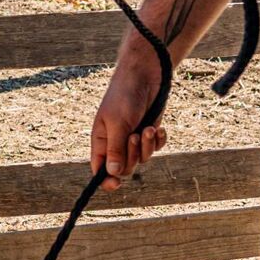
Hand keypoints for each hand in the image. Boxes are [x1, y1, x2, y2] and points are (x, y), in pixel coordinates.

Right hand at [89, 37, 170, 179]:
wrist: (145, 75)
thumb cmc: (124, 95)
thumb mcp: (118, 122)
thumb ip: (115, 149)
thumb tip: (112, 173)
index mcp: (101, 141)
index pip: (100, 169)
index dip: (106, 180)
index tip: (116, 184)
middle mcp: (116, 143)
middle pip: (125, 167)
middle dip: (133, 154)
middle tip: (135, 135)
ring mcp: (134, 138)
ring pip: (143, 158)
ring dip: (147, 145)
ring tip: (148, 128)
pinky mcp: (149, 132)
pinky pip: (156, 148)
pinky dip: (159, 140)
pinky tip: (160, 128)